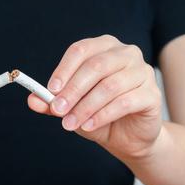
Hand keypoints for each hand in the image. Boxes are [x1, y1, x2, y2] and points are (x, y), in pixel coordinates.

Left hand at [28, 35, 162, 162]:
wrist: (128, 137)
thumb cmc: (98, 114)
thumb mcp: (71, 108)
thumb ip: (52, 103)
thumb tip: (33, 100)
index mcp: (104, 47)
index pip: (81, 50)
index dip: (64, 69)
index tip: (50, 90)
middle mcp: (126, 53)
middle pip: (96, 66)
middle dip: (73, 90)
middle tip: (57, 110)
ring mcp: (143, 72)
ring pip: (109, 86)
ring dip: (86, 107)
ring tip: (70, 124)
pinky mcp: (152, 94)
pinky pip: (125, 102)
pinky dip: (103, 115)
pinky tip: (89, 126)